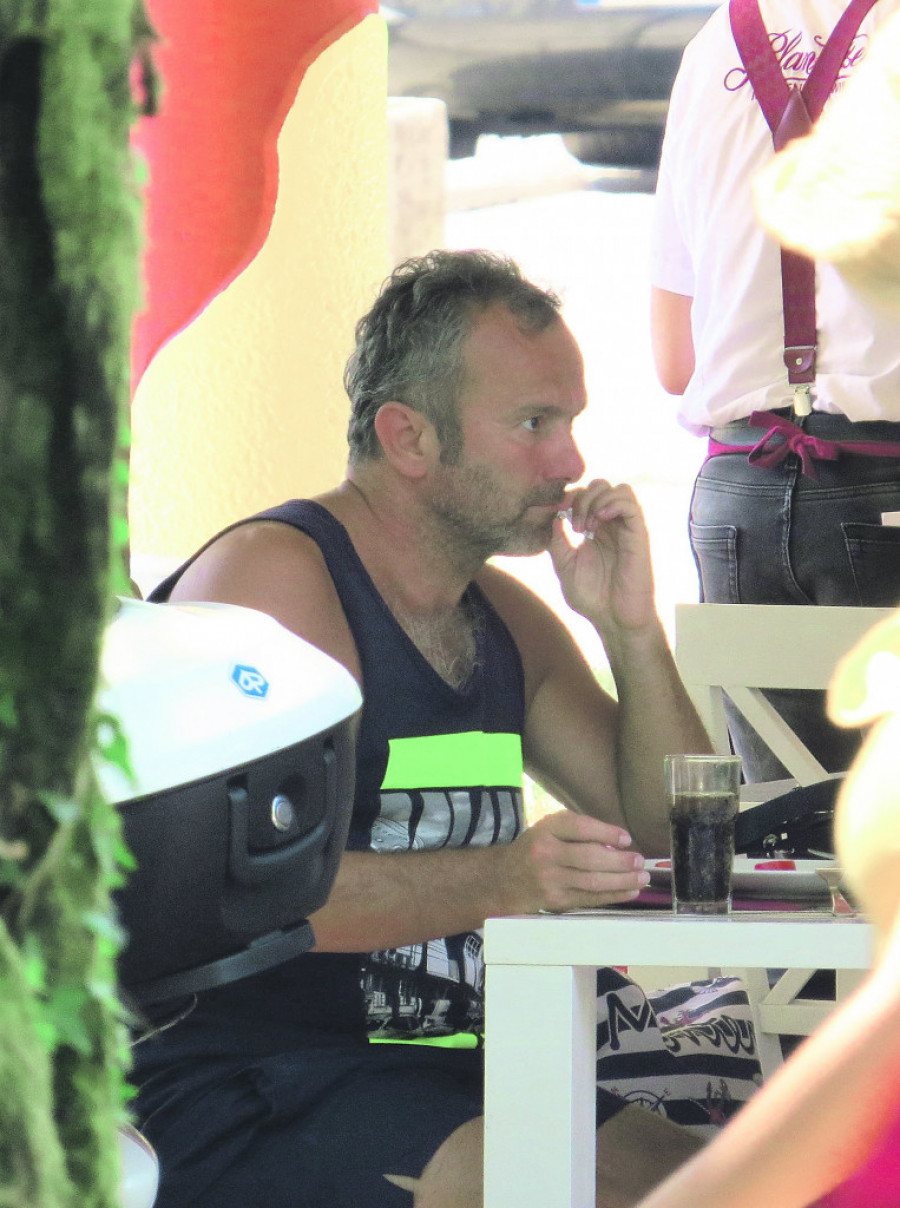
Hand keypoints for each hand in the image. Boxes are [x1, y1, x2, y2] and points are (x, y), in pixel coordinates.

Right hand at [497, 810, 650, 913]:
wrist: (504, 880)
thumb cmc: (535, 849)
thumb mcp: (548, 829)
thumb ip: (577, 831)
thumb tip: (617, 842)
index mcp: (545, 830)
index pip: (579, 827)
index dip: (606, 832)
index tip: (626, 839)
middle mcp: (545, 854)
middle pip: (589, 857)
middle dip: (620, 861)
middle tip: (640, 861)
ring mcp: (550, 880)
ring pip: (592, 881)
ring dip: (622, 880)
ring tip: (641, 877)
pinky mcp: (556, 901)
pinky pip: (589, 898)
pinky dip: (612, 895)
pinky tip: (630, 891)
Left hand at [548, 479, 656, 631]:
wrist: (613, 619)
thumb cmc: (592, 597)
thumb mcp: (564, 566)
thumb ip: (557, 541)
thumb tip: (554, 516)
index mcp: (594, 530)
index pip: (585, 494)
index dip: (570, 498)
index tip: (559, 519)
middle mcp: (612, 525)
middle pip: (602, 485)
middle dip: (583, 498)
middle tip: (574, 526)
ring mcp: (626, 528)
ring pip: (619, 489)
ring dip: (598, 500)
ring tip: (587, 527)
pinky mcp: (638, 535)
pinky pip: (631, 504)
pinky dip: (613, 503)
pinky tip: (600, 521)